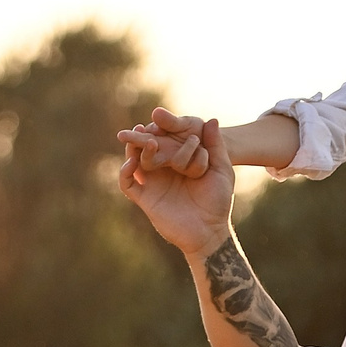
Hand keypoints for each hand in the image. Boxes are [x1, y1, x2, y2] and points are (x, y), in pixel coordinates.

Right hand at [120, 115, 235, 257]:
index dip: (159, 128)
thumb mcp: (221, 169)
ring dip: (134, 150)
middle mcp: (162, 170)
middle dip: (141, 136)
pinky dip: (124, 172)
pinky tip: (131, 163)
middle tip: (142, 126)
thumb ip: (215, 145)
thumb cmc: (218, 200)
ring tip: (144, 141)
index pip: (164, 139)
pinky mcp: (145, 198)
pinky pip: (128, 183)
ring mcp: (152, 183)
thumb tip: (211, 119)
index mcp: (178, 160)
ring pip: (134, 161)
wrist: (210, 230)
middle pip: (145, 148)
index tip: (159, 116)